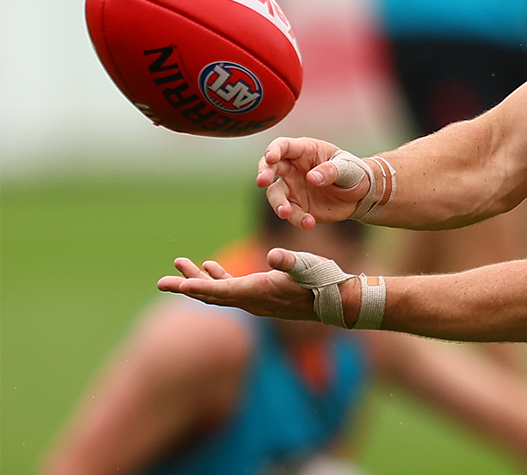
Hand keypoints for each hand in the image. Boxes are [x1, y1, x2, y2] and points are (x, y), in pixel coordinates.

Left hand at [155, 250, 319, 321]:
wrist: (335, 301)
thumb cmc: (322, 281)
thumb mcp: (306, 266)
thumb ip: (288, 261)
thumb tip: (274, 255)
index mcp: (257, 291)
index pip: (219, 292)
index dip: (195, 287)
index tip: (173, 284)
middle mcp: (251, 300)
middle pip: (210, 295)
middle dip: (186, 286)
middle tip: (161, 282)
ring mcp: (255, 300)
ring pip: (218, 293)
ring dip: (198, 280)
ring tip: (180, 264)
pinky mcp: (261, 296)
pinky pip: (230, 290)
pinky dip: (217, 279)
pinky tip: (210, 267)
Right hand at [256, 137, 368, 228]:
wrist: (360, 194)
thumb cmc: (352, 172)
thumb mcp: (347, 168)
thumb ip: (331, 171)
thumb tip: (311, 178)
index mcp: (304, 151)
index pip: (283, 146)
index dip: (274, 150)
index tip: (271, 158)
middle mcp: (292, 168)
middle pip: (270, 168)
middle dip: (264, 173)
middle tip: (263, 182)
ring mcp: (292, 188)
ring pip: (275, 194)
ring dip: (278, 203)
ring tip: (285, 213)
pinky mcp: (296, 206)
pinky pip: (291, 213)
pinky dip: (297, 219)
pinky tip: (308, 223)